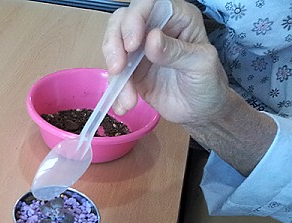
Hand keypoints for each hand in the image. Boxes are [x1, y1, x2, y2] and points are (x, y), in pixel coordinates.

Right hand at [102, 0, 229, 126]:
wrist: (200, 112)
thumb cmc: (208, 83)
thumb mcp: (200, 65)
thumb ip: (176, 51)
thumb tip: (151, 39)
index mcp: (177, 18)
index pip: (149, 4)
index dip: (134, 19)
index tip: (132, 45)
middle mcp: (155, 28)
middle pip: (122, 21)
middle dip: (114, 44)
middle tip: (117, 68)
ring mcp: (140, 50)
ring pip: (113, 47)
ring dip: (115, 74)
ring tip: (128, 99)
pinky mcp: (131, 70)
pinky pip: (115, 75)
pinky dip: (116, 91)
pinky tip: (124, 105)